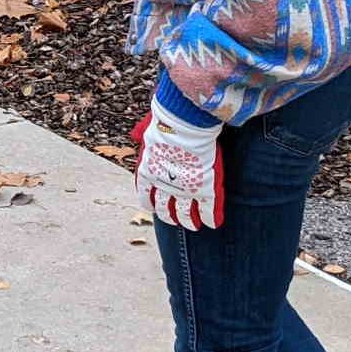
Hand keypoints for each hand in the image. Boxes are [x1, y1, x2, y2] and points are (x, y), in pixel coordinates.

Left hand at [131, 98, 224, 229]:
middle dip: (168, 216)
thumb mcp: (146, 133)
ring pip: (184, 214)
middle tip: (174, 220)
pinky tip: (214, 223)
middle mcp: (163, 185)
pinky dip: (211, 218)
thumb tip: (136, 135)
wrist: (183, 127)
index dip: (150, 203)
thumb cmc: (165, 125)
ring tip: (193, 226)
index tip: (153, 207)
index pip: (145, 194)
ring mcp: (184, 190)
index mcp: (147, 173)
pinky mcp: (204, 189)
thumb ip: (141, 136)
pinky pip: (207, 210)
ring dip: (188, 221)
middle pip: (163, 208)